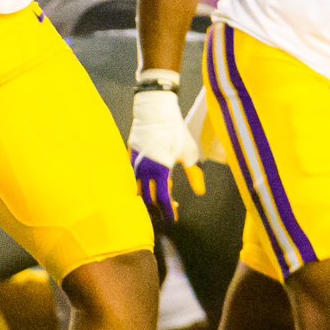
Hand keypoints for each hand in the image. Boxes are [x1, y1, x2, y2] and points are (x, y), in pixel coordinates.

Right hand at [129, 85, 202, 221]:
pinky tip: (148, 186)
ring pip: (137, 190)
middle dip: (156, 209)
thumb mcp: (189, 152)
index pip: (163, 199)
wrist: (154, 110)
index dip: (168, 212)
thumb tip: (200, 191)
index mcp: (160, 170)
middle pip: (147, 200)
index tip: (173, 219)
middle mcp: (145, 170)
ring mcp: (135, 164)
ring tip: (157, 201)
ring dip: (146, 198)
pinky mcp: (129, 157)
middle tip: (166, 212)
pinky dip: (140, 185)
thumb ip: (194, 174)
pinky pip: (132, 177)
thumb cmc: (175, 131)